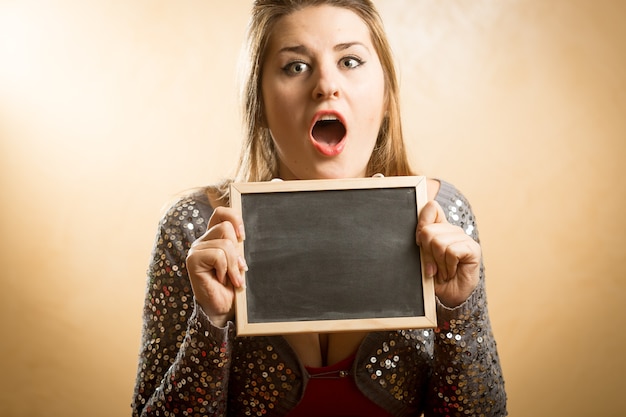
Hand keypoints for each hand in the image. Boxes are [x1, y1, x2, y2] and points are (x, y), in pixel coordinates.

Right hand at [186, 206, 246, 326]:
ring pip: (225, 244)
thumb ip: (238, 245)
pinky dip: (225, 269)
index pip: (221, 213)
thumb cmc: (231, 285)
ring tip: (232, 278)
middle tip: (238, 269)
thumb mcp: (238, 261)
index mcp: (214, 237)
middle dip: (237, 251)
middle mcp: (203, 240)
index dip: (234, 218)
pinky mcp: (192, 260)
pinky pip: (218, 255)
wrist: (223, 307)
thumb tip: (243, 233)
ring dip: (234, 265)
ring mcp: (196, 249)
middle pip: (226, 227)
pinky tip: (221, 279)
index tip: (243, 236)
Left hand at [416, 201, 480, 307]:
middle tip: (432, 266)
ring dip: (438, 263)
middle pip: (428, 231)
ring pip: (439, 242)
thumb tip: (420, 233)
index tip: (419, 243)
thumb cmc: (435, 278)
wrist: (448, 297)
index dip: (421, 222)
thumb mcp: (422, 258)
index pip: (431, 207)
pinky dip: (448, 266)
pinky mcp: (472, 249)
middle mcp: (452, 230)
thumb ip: (421, 243)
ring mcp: (463, 238)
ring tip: (442, 271)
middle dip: (426, 254)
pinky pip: (451, 252)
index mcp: (439, 228)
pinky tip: (451, 272)